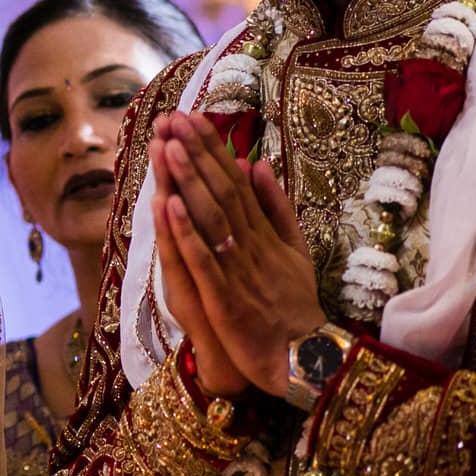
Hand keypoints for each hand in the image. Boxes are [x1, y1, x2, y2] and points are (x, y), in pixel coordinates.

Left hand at [155, 112, 323, 398]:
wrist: (306, 358)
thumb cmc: (294, 305)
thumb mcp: (294, 250)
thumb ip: (276, 208)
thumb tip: (258, 164)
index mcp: (264, 232)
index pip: (235, 182)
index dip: (212, 150)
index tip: (192, 117)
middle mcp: (252, 244)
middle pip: (222, 191)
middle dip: (197, 154)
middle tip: (174, 118)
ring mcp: (239, 269)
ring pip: (211, 218)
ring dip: (190, 182)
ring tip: (169, 147)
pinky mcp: (226, 298)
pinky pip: (204, 261)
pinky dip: (188, 233)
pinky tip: (169, 206)